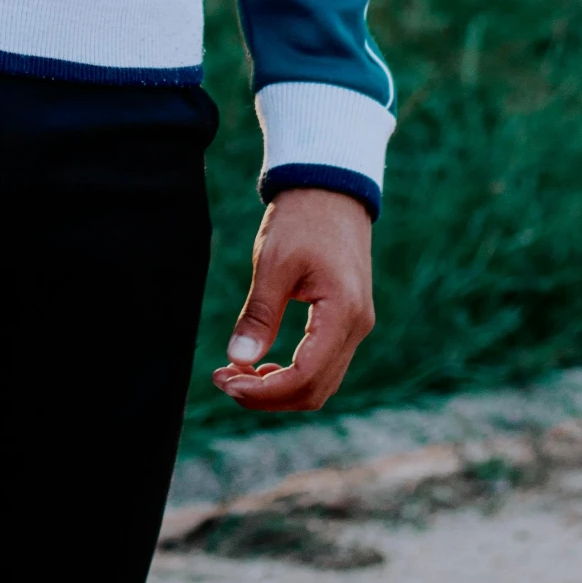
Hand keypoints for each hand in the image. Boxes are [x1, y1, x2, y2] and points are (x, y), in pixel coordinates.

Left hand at [212, 186, 374, 413]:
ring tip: (238, 374)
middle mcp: (357, 327)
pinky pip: (324, 363)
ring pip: (321, 382)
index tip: (226, 381)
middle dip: (268, 396)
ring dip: (280, 388)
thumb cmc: (301, 218)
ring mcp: (356, 325)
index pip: (306, 377)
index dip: (264, 391)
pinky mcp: (348, 319)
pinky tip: (263, 364)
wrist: (330, 186)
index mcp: (343, 313)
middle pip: (315, 390)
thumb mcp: (274, 262)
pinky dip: (294, 372)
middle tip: (224, 381)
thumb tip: (238, 360)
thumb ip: (260, 314)